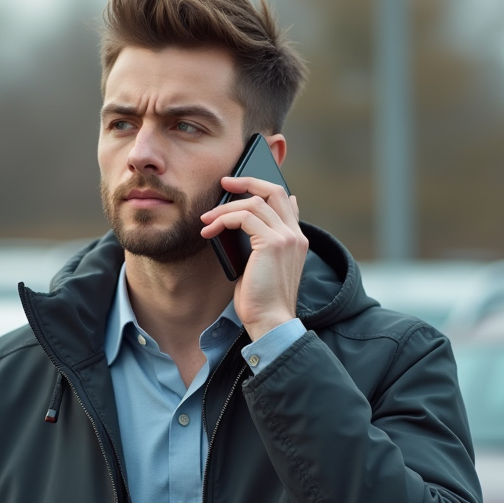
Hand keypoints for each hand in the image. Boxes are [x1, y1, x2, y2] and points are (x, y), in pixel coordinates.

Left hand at [200, 176, 307, 340]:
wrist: (271, 321)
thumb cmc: (262, 300)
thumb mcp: (262, 266)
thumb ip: (260, 243)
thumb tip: (246, 226)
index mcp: (297, 240)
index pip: (285, 201)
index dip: (263, 188)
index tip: (242, 184)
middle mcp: (295, 235)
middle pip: (274, 191)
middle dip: (247, 181)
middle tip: (224, 182)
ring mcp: (286, 237)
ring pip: (254, 203)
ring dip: (225, 208)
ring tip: (206, 219)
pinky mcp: (272, 243)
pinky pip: (243, 217)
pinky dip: (223, 220)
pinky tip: (209, 231)